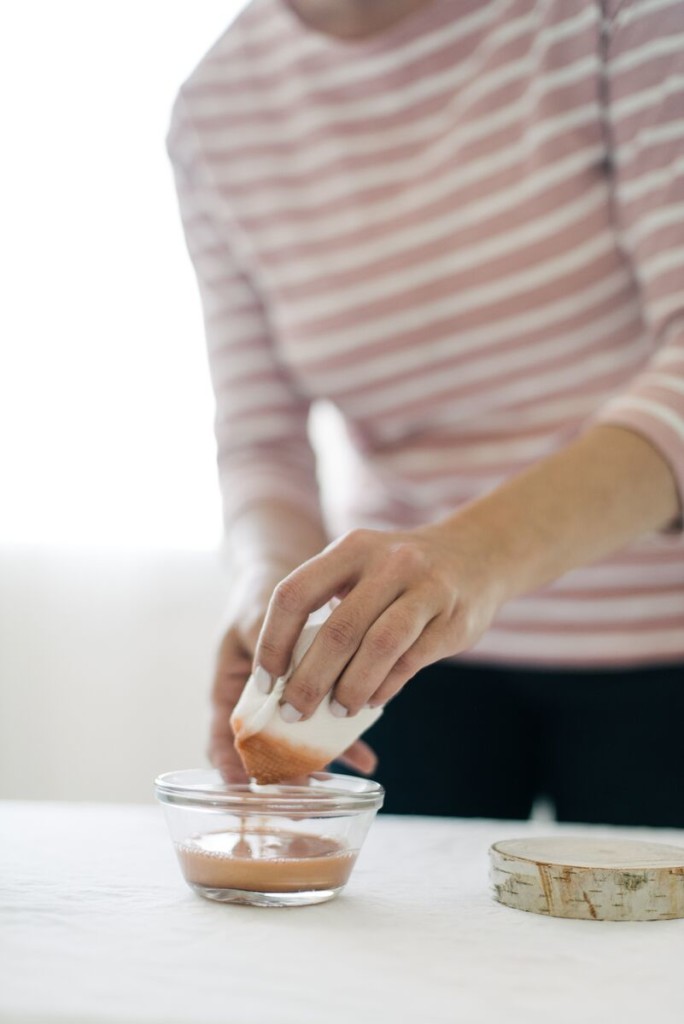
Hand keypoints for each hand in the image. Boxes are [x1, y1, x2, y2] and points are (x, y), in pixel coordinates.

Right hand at [208, 566, 377, 781]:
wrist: (284, 581)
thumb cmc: (258, 598)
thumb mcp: (255, 615)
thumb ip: (266, 642)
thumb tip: (275, 668)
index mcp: (228, 689)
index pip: (220, 736)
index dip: (227, 764)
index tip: (240, 787)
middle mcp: (257, 705)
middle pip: (263, 751)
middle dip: (280, 776)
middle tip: (297, 798)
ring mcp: (288, 705)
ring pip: (299, 746)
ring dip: (317, 765)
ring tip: (335, 786)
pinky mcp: (318, 699)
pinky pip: (329, 727)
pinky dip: (346, 744)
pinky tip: (367, 761)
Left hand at [254, 523, 503, 720]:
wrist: (477, 554)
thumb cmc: (400, 574)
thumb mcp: (361, 568)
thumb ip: (329, 607)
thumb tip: (287, 676)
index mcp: (352, 549)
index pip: (295, 594)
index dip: (273, 642)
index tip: (266, 680)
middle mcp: (389, 563)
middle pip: (338, 630)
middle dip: (309, 680)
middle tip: (294, 712)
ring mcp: (426, 589)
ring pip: (378, 647)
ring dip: (350, 688)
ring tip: (336, 711)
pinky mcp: (453, 619)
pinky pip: (411, 661)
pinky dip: (385, 686)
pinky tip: (370, 699)